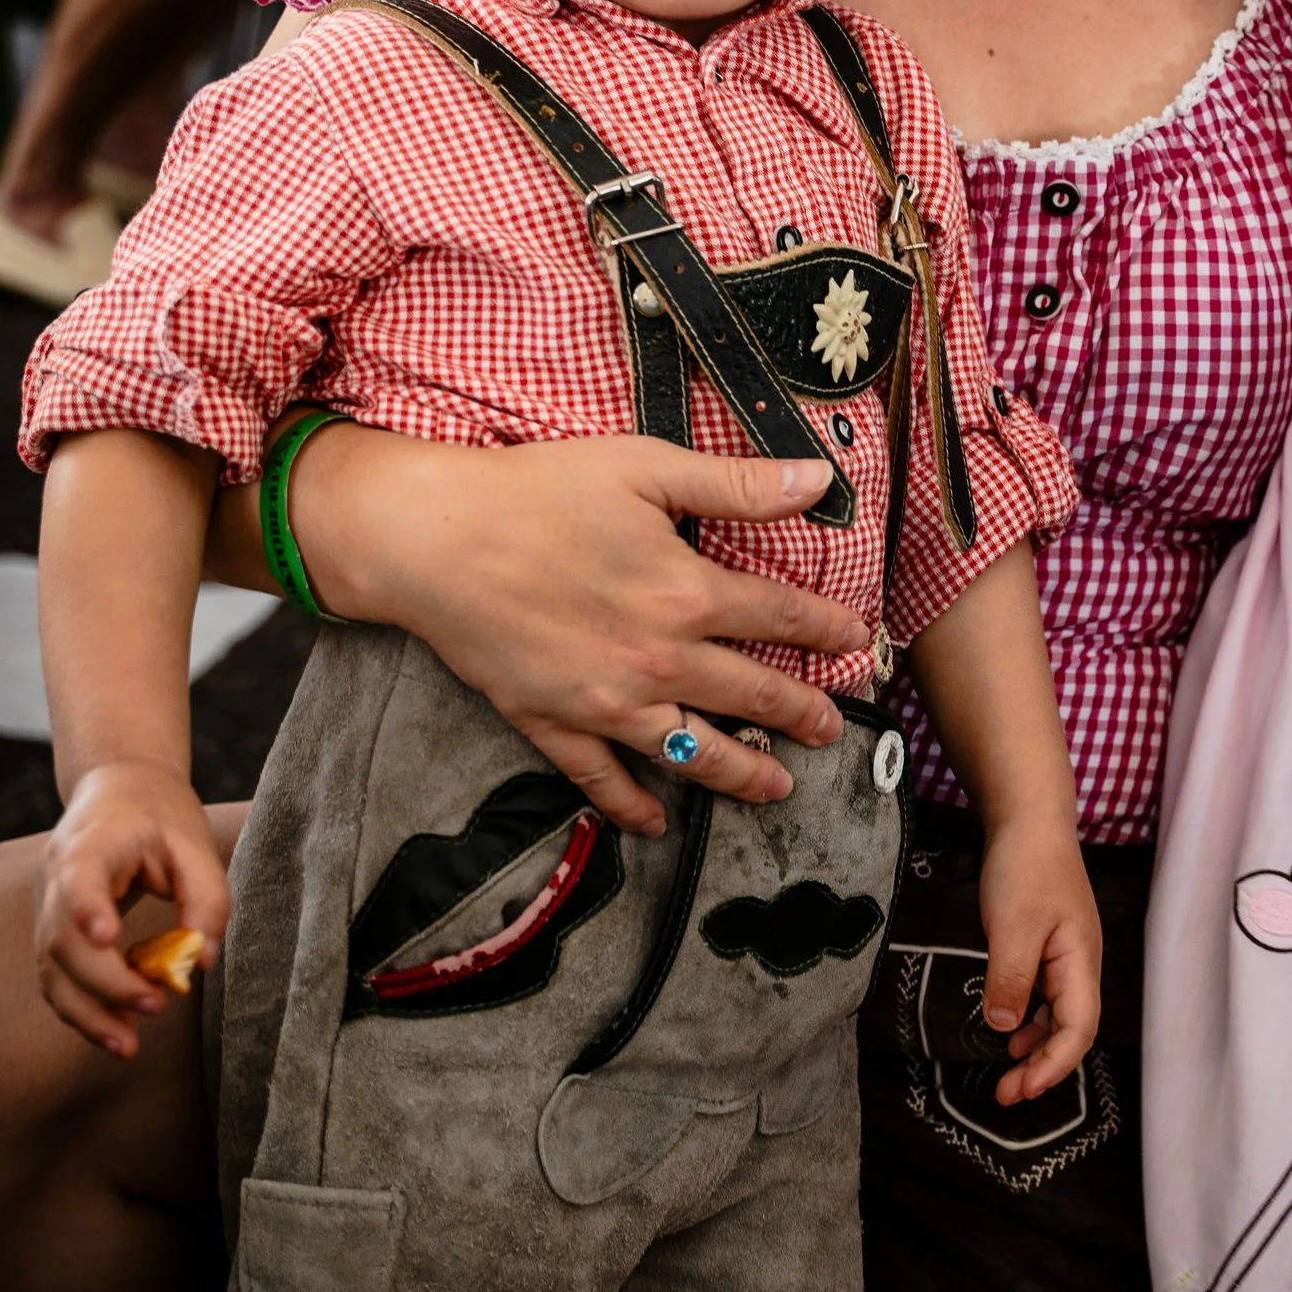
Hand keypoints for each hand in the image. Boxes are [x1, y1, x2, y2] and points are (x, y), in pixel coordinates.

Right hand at [33, 757, 230, 1058]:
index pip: (78, 876)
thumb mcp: (194, 842)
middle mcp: (56, 877)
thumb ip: (206, 897)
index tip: (106, 937)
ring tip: (128, 1045)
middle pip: (62, 939)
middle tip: (154, 1004)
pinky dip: (84, 1009)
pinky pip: (59, 979)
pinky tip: (119, 1031)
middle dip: (104, 982)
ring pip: (51, 970)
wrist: (118, 789)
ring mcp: (47, 907)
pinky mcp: (53, 932)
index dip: (87, 908)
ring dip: (87, 1013)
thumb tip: (200, 959)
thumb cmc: (159, 814)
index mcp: (90, 842)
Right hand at [280, 429, 875, 835]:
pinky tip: (656, 825)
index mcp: (686, 593)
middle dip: (799, 712)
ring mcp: (605, 702)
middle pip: (748, 694)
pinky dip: (631, 806)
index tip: (857, 641)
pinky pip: (601, 779)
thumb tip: (816, 479)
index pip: (779, 616)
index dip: (825, 629)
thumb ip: (734, 482)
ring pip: (689, 752)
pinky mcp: (551, 723)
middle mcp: (657, 660)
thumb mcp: (644, 467)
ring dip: (740, 772)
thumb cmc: (536, 491)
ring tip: (776, 786)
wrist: (434, 539)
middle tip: (832, 730)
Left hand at [975, 816, 1100, 1105]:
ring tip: (1007, 1072)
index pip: (1078, 1029)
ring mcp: (1066, 954)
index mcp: (1081, 962)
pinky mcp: (1048, 944)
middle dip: (1043, 1067)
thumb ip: (1010, 978)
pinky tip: (1009, 1028)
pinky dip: (1029, 1019)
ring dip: (1036, 1047)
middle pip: (1072, 1029)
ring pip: (1059, 1015)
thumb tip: (1004, 1027)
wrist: (1029, 818)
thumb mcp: (1012, 926)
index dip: (1053, 1065)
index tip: (1021, 1088)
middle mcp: (1080, 964)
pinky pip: (1045, 995)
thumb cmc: (1026, 867)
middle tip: (1007, 1094)